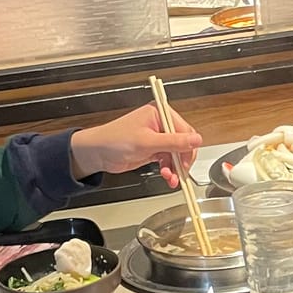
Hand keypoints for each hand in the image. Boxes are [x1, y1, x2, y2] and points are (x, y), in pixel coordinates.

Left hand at [69, 101, 204, 188]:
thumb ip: (173, 142)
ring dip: (175, 168)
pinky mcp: (152, 150)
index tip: (186, 162)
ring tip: (170, 178)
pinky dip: (169, 170)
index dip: (188, 147)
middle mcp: (159, 124)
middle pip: (183, 143)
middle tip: (180, 172)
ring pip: (176, 154)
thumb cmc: (114, 140)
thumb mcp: (147, 142)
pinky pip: (168, 160)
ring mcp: (156, 138)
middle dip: (181, 160)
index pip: (184, 130)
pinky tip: (167, 177)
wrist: (96, 153)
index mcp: (159, 114)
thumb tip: (196, 140)